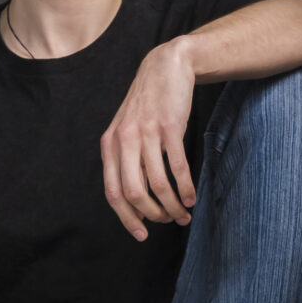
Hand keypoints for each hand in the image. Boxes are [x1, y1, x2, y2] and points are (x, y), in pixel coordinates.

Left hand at [100, 37, 197, 240]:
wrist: (165, 67)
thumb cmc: (147, 106)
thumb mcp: (126, 131)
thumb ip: (126, 161)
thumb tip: (134, 203)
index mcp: (110, 145)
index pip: (112, 192)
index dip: (127, 218)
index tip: (142, 235)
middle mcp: (124, 140)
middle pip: (133, 193)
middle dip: (152, 215)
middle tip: (168, 222)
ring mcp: (147, 133)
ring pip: (158, 184)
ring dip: (172, 205)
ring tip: (183, 214)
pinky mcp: (170, 126)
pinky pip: (177, 167)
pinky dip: (185, 187)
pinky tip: (191, 197)